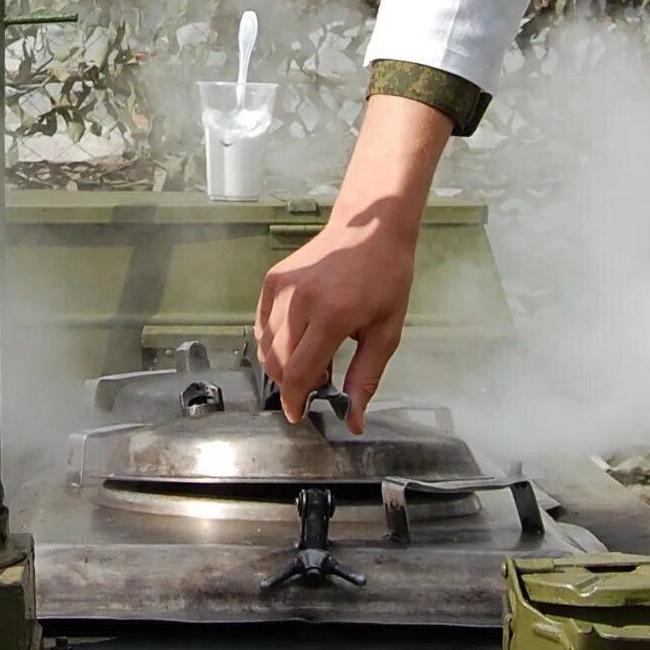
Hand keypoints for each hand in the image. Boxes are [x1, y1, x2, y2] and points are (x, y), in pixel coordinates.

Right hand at [253, 93, 455, 429]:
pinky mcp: (272, 279)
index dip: (294, 400)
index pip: (298, 373)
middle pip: (277, 362)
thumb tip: (354, 420)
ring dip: (282, 363)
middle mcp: (299, 302)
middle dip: (291, 384)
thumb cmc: (386, 279)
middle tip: (316, 384)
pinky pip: (262, 323)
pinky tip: (295, 340)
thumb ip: (366, 378)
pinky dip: (272, 340)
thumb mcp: (387, 332)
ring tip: (311, 359)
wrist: (370, 228)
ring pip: (266, 344)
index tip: (298, 415)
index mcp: (331, 317)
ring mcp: (281, 288)